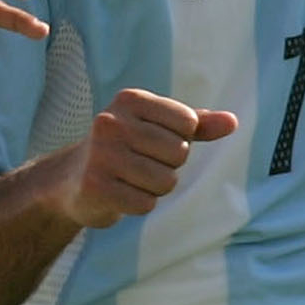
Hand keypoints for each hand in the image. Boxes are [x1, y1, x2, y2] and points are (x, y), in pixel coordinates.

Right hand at [47, 89, 241, 228]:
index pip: (188, 123)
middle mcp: (111, 122)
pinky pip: (145, 204)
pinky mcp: (95, 186)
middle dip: (168, 166)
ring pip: (165, 181)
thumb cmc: (124, 149)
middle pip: (179, 153)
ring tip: (130, 180)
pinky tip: (120, 194)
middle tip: (139, 165)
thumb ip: (197, 124)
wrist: (71, 180)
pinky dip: (139, 204)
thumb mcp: (158, 128)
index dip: (180, 140)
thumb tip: (233, 122)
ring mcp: (101, 154)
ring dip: (155, 188)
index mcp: (130, 100)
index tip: (153, 142)